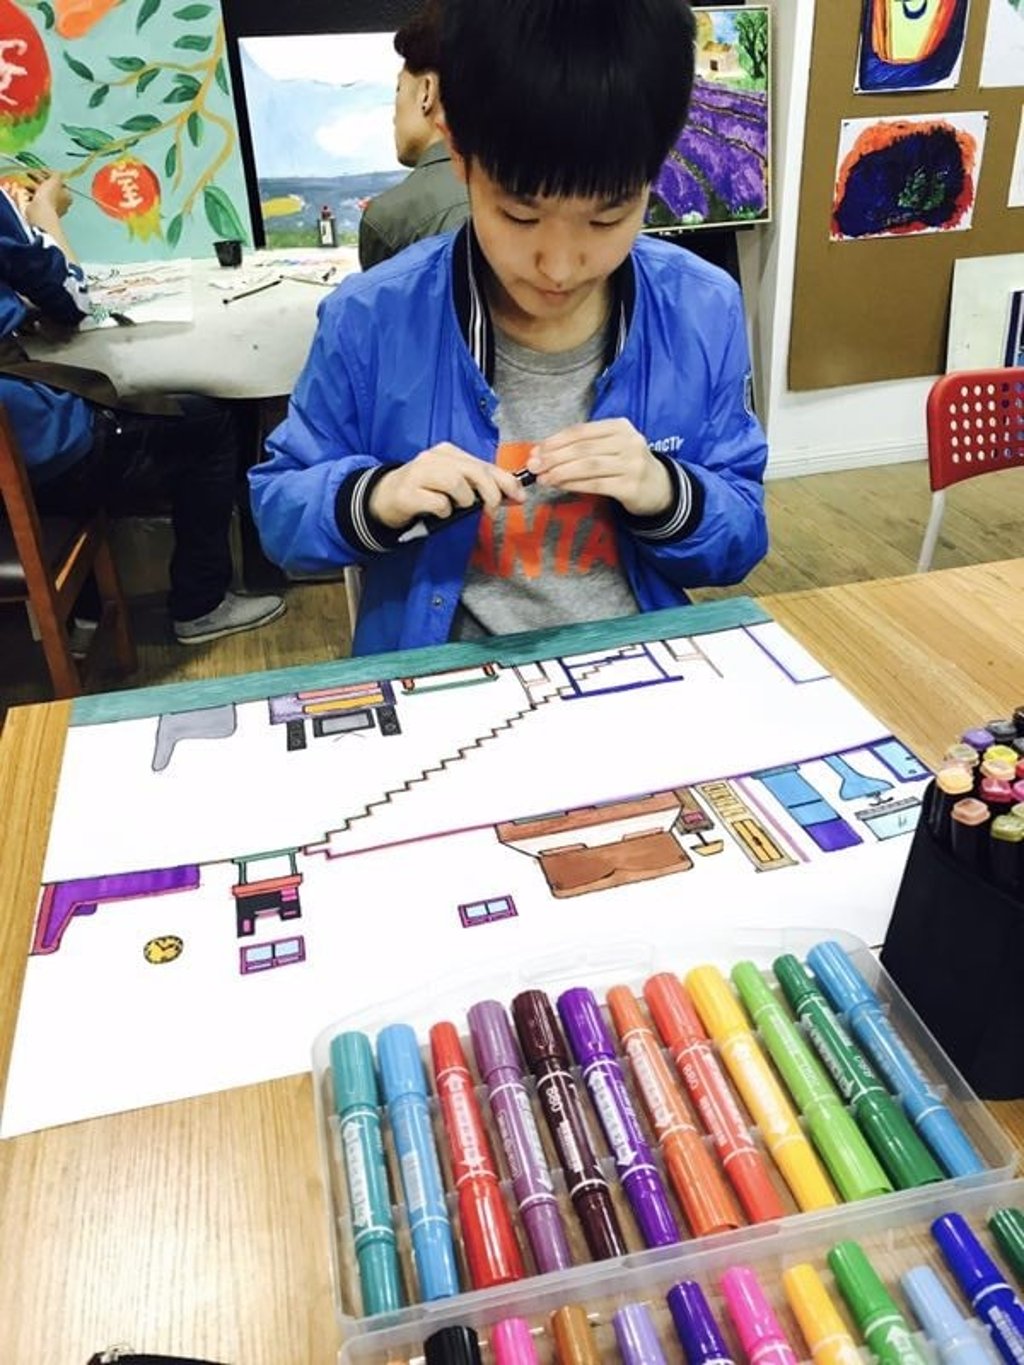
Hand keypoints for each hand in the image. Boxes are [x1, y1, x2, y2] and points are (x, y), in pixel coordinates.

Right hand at [26, 173, 71, 221]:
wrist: (40, 212)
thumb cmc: (49, 196)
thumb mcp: (55, 180)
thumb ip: (56, 175)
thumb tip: (56, 174)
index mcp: (67, 196)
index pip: (59, 183)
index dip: (49, 175)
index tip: (40, 170)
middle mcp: (61, 204)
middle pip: (50, 188)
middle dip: (39, 180)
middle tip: (30, 173)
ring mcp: (51, 209)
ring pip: (42, 194)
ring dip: (33, 187)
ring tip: (26, 185)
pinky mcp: (42, 212)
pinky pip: (36, 202)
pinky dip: (31, 196)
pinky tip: (26, 193)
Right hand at [368, 443, 526, 528]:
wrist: (385, 497)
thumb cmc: (425, 491)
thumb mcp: (454, 485)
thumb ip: (480, 487)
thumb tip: (514, 495)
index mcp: (449, 452)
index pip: (483, 464)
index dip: (505, 480)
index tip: (519, 496)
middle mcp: (434, 457)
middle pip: (473, 471)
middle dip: (490, 492)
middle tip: (492, 510)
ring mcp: (419, 473)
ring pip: (456, 483)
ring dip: (464, 501)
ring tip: (456, 507)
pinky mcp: (409, 492)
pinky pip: (438, 503)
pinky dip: (444, 511)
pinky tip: (438, 512)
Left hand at [527, 418, 673, 517]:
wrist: (659, 488)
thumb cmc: (626, 465)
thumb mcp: (611, 447)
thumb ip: (583, 447)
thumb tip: (542, 453)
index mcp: (620, 426)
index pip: (582, 431)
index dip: (556, 441)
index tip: (536, 451)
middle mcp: (628, 442)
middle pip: (583, 448)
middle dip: (554, 457)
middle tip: (533, 466)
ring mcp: (632, 464)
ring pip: (588, 466)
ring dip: (561, 472)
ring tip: (543, 479)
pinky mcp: (631, 486)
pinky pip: (596, 484)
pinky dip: (574, 485)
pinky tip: (560, 486)